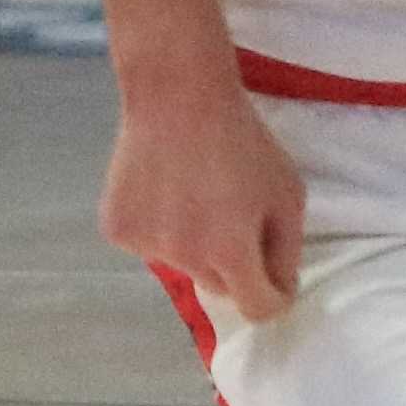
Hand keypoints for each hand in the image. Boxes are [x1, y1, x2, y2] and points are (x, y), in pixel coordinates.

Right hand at [102, 69, 309, 325]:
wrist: (177, 96)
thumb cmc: (243, 141)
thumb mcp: (287, 192)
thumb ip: (287, 250)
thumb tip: (279, 289)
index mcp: (231, 251)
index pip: (257, 309)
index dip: (273, 297)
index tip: (276, 282)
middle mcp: (185, 257)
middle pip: (219, 287)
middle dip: (233, 263)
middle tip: (232, 213)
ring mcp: (145, 244)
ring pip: (183, 264)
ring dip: (194, 243)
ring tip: (194, 192)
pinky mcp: (117, 230)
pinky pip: (150, 244)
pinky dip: (159, 227)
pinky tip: (163, 188)